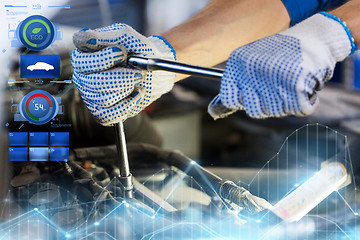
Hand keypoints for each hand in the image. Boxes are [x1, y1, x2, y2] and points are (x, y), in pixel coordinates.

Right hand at [71, 23, 175, 125]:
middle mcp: (83, 77)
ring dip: (127, 88)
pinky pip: (110, 115)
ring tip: (138, 80)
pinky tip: (137, 93)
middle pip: (94, 82)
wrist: (155, 69)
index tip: (122, 52)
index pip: (81, 62)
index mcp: (84, 56)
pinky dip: (127, 105)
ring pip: (104, 98)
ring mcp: (91, 96)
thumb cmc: (139, 50)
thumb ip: (104, 36)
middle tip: (137, 71)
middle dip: (122, 77)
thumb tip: (81, 38)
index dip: (103, 59)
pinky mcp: (102, 112)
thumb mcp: (126, 37)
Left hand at [209, 13, 356, 119]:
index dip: (243, 100)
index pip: (230, 99)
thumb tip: (216, 110)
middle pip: (254, 110)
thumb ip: (237, 84)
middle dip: (267, 103)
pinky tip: (303, 83)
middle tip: (278, 86)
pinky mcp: (296, 90)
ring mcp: (274, 82)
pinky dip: (303, 101)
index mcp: (238, 63)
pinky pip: (297, 109)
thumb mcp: (252, 61)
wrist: (315, 37)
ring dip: (286, 102)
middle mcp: (253, 72)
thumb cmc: (282, 53)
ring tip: (291, 80)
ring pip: (275, 112)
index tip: (252, 95)